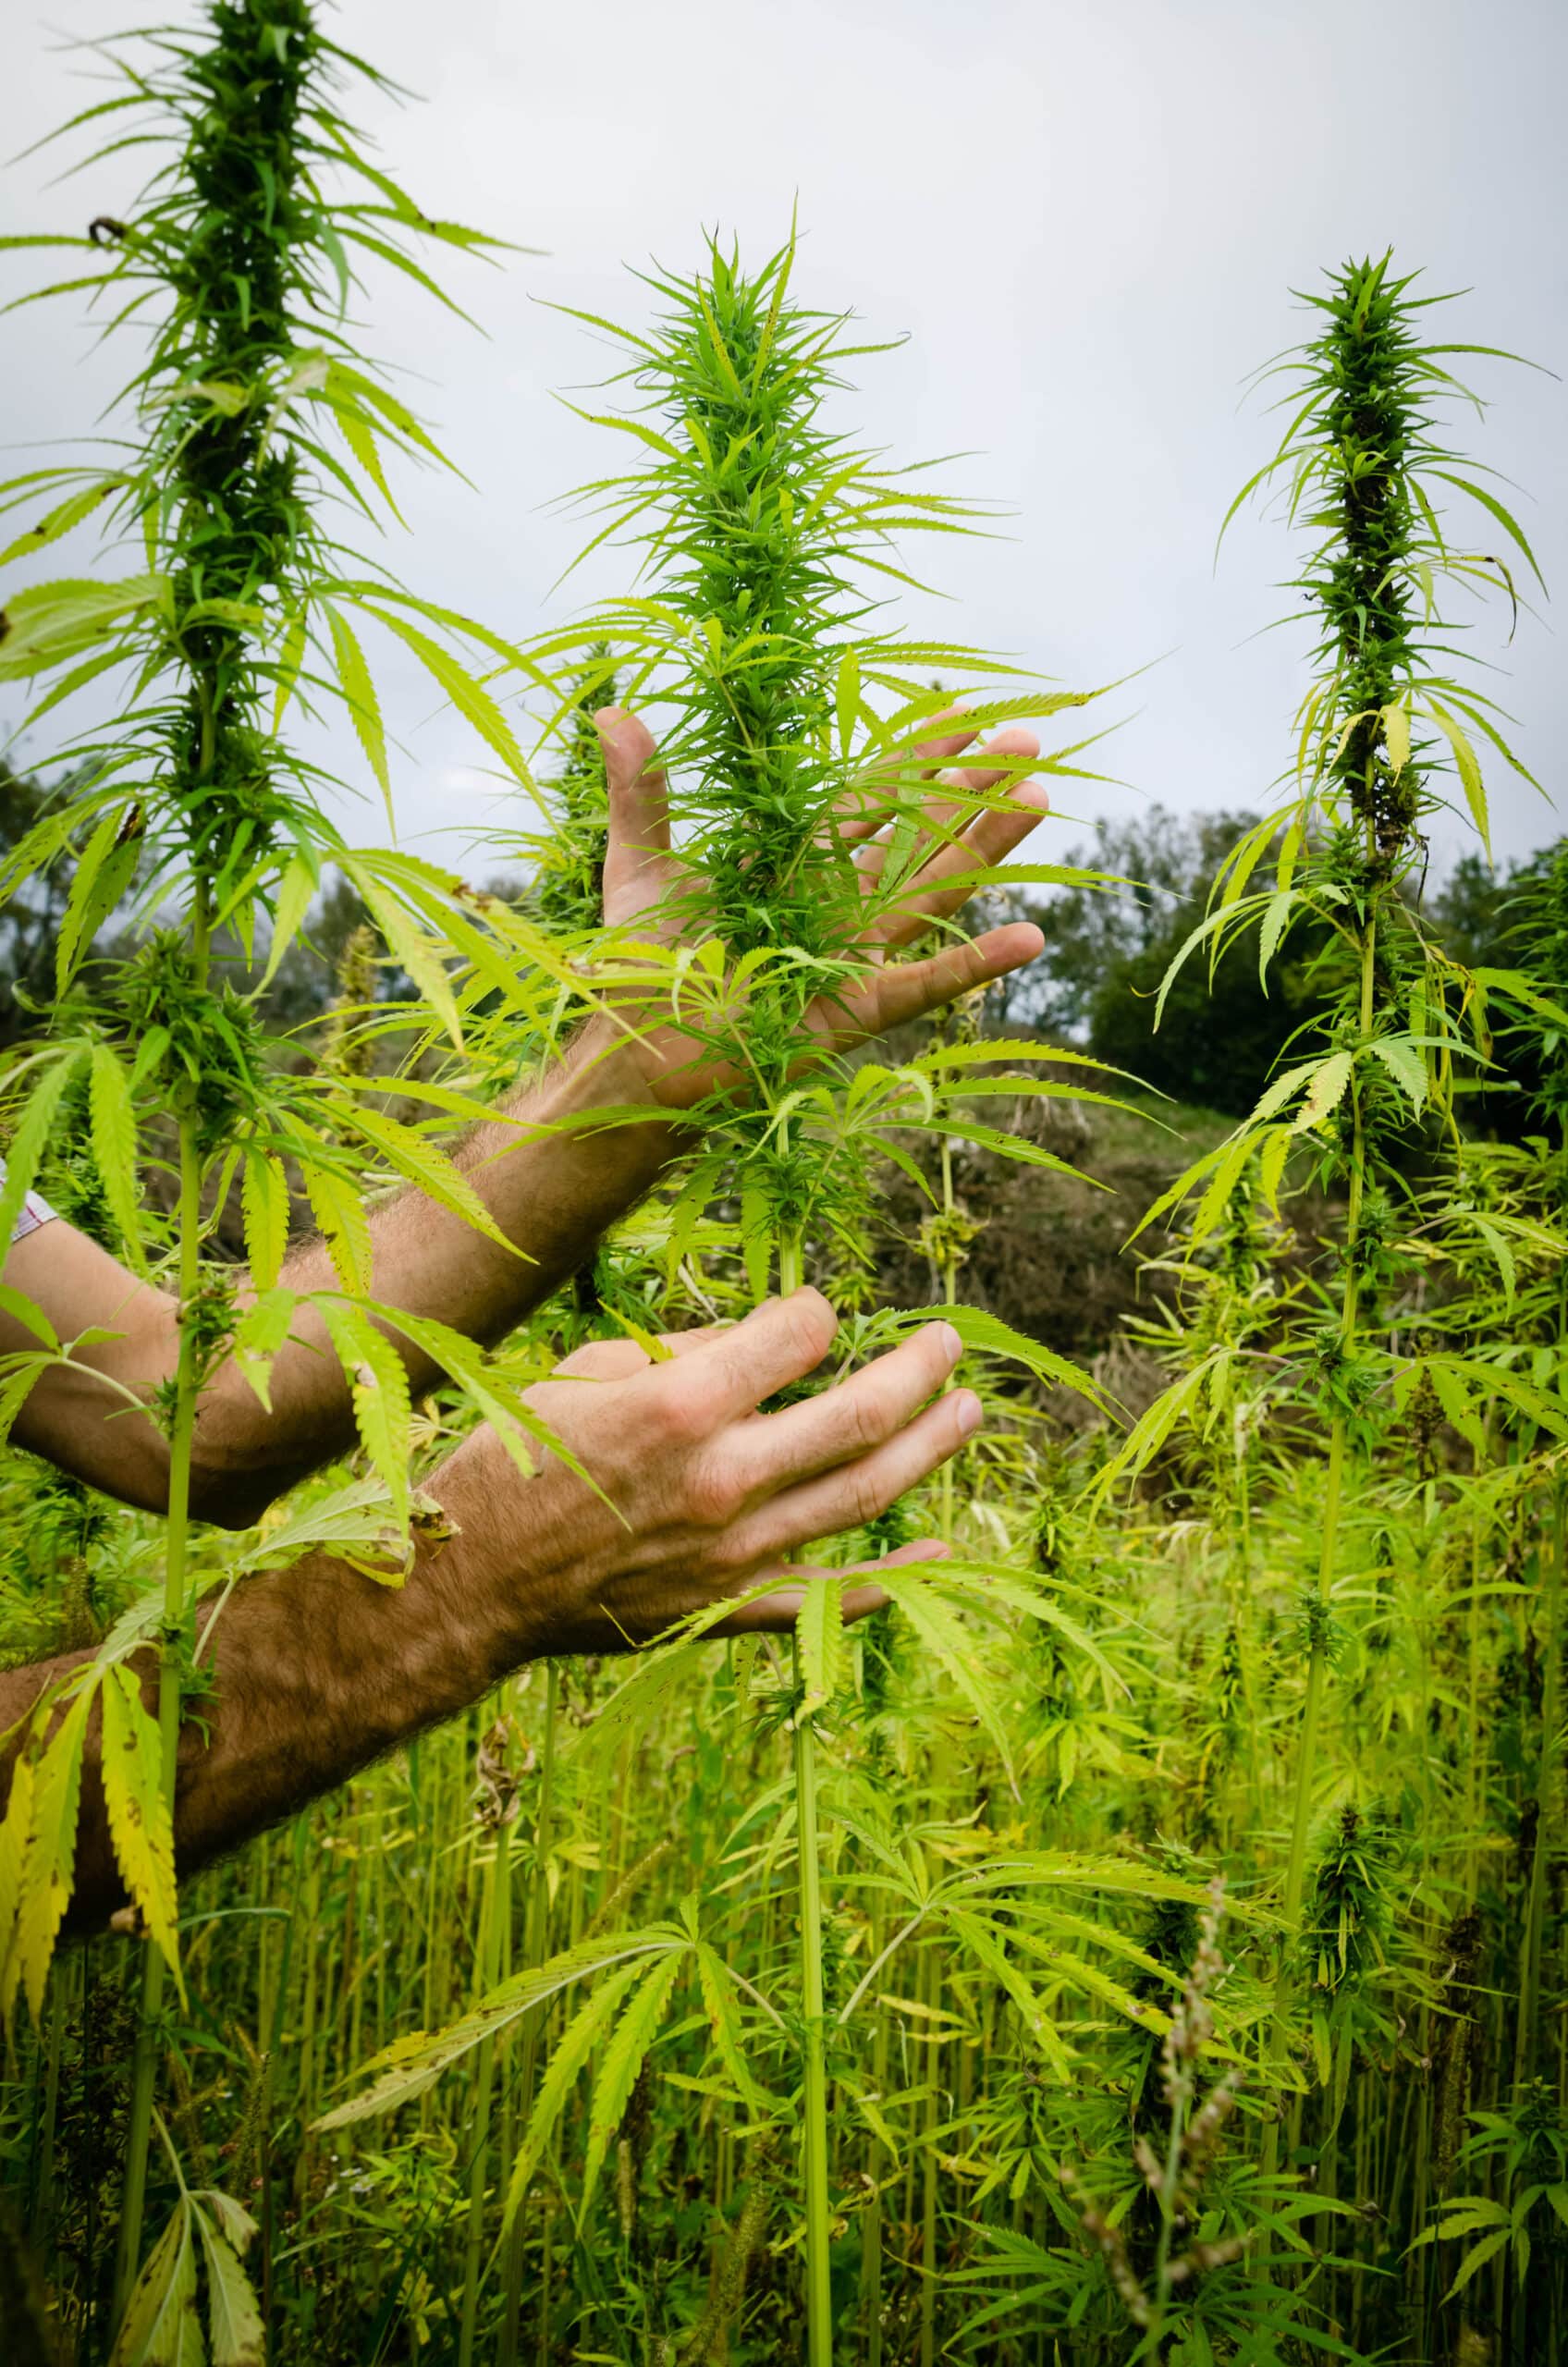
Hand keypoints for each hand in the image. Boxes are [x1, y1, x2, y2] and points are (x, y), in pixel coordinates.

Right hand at [475, 1288, 973, 1659]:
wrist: (471, 1579)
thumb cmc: (517, 1458)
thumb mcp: (587, 1371)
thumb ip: (685, 1351)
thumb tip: (763, 1340)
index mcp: (681, 1405)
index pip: (799, 1336)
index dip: (820, 1313)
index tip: (819, 1312)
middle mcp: (723, 1478)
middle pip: (860, 1417)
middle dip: (918, 1371)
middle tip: (951, 1343)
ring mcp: (735, 1552)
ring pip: (865, 1495)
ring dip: (930, 1449)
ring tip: (968, 1411)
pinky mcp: (730, 1608)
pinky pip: (832, 1597)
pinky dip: (893, 1578)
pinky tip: (939, 1549)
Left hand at [588, 707, 1049, 1108]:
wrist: (636, 1054)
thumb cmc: (639, 967)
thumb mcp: (640, 865)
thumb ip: (642, 792)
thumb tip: (610, 711)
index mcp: (797, 866)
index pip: (870, 799)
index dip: (914, 757)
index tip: (960, 710)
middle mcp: (838, 907)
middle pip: (920, 837)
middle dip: (970, 791)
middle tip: (1026, 743)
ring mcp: (856, 957)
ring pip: (936, 892)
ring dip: (986, 849)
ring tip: (1037, 800)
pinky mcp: (858, 1010)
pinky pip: (927, 983)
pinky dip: (975, 964)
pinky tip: (1032, 937)